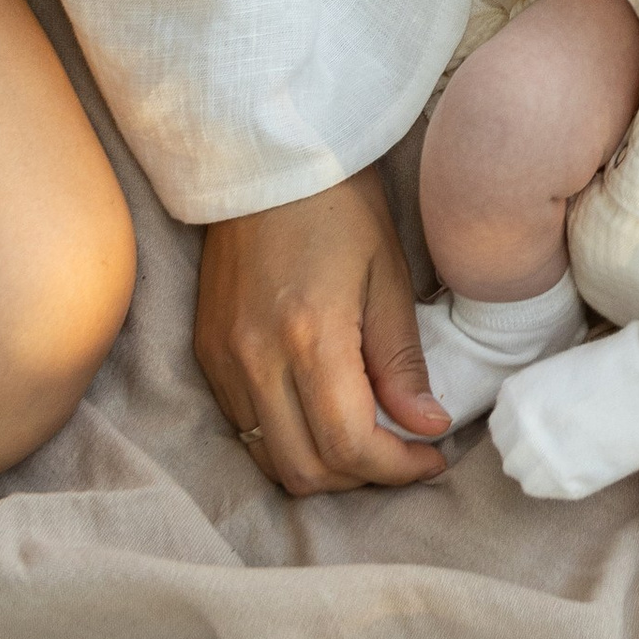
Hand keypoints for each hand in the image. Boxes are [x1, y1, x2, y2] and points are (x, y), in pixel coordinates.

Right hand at [195, 164, 450, 493]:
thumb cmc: (341, 208)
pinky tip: (323, 412)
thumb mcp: (389, 278)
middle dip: (362, 477)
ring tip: (367, 438)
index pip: (349, 445)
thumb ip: (402, 362)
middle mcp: (255, 360)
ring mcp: (223, 360)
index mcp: (309, 337)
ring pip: (270, 458)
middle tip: (403, 453)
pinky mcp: (207, 354)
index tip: (432, 458)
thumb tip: (427, 426)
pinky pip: (245, 427)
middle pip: (305, 470)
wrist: (270, 160)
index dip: (396, 468)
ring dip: (323, 466)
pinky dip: (288, 439)